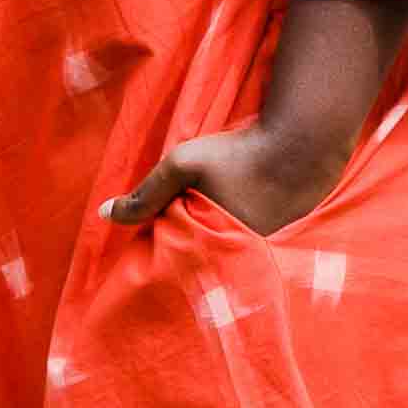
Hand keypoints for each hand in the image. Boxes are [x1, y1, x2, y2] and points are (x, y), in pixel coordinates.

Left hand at [97, 124, 349, 236]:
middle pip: (199, 261)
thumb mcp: (182, 164)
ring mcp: (261, 254)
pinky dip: (236, 238)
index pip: (175, 262)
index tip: (156, 232)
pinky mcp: (277, 244)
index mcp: (213, 248)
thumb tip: (105, 214)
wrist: (303, 144)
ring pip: (223, 254)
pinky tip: (237, 214)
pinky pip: (246, 248)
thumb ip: (146, 192)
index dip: (162, 249)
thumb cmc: (239, 153)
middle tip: (184, 220)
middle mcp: (238, 259)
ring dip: (212, 243)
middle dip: (186, 251)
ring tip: (210, 217)